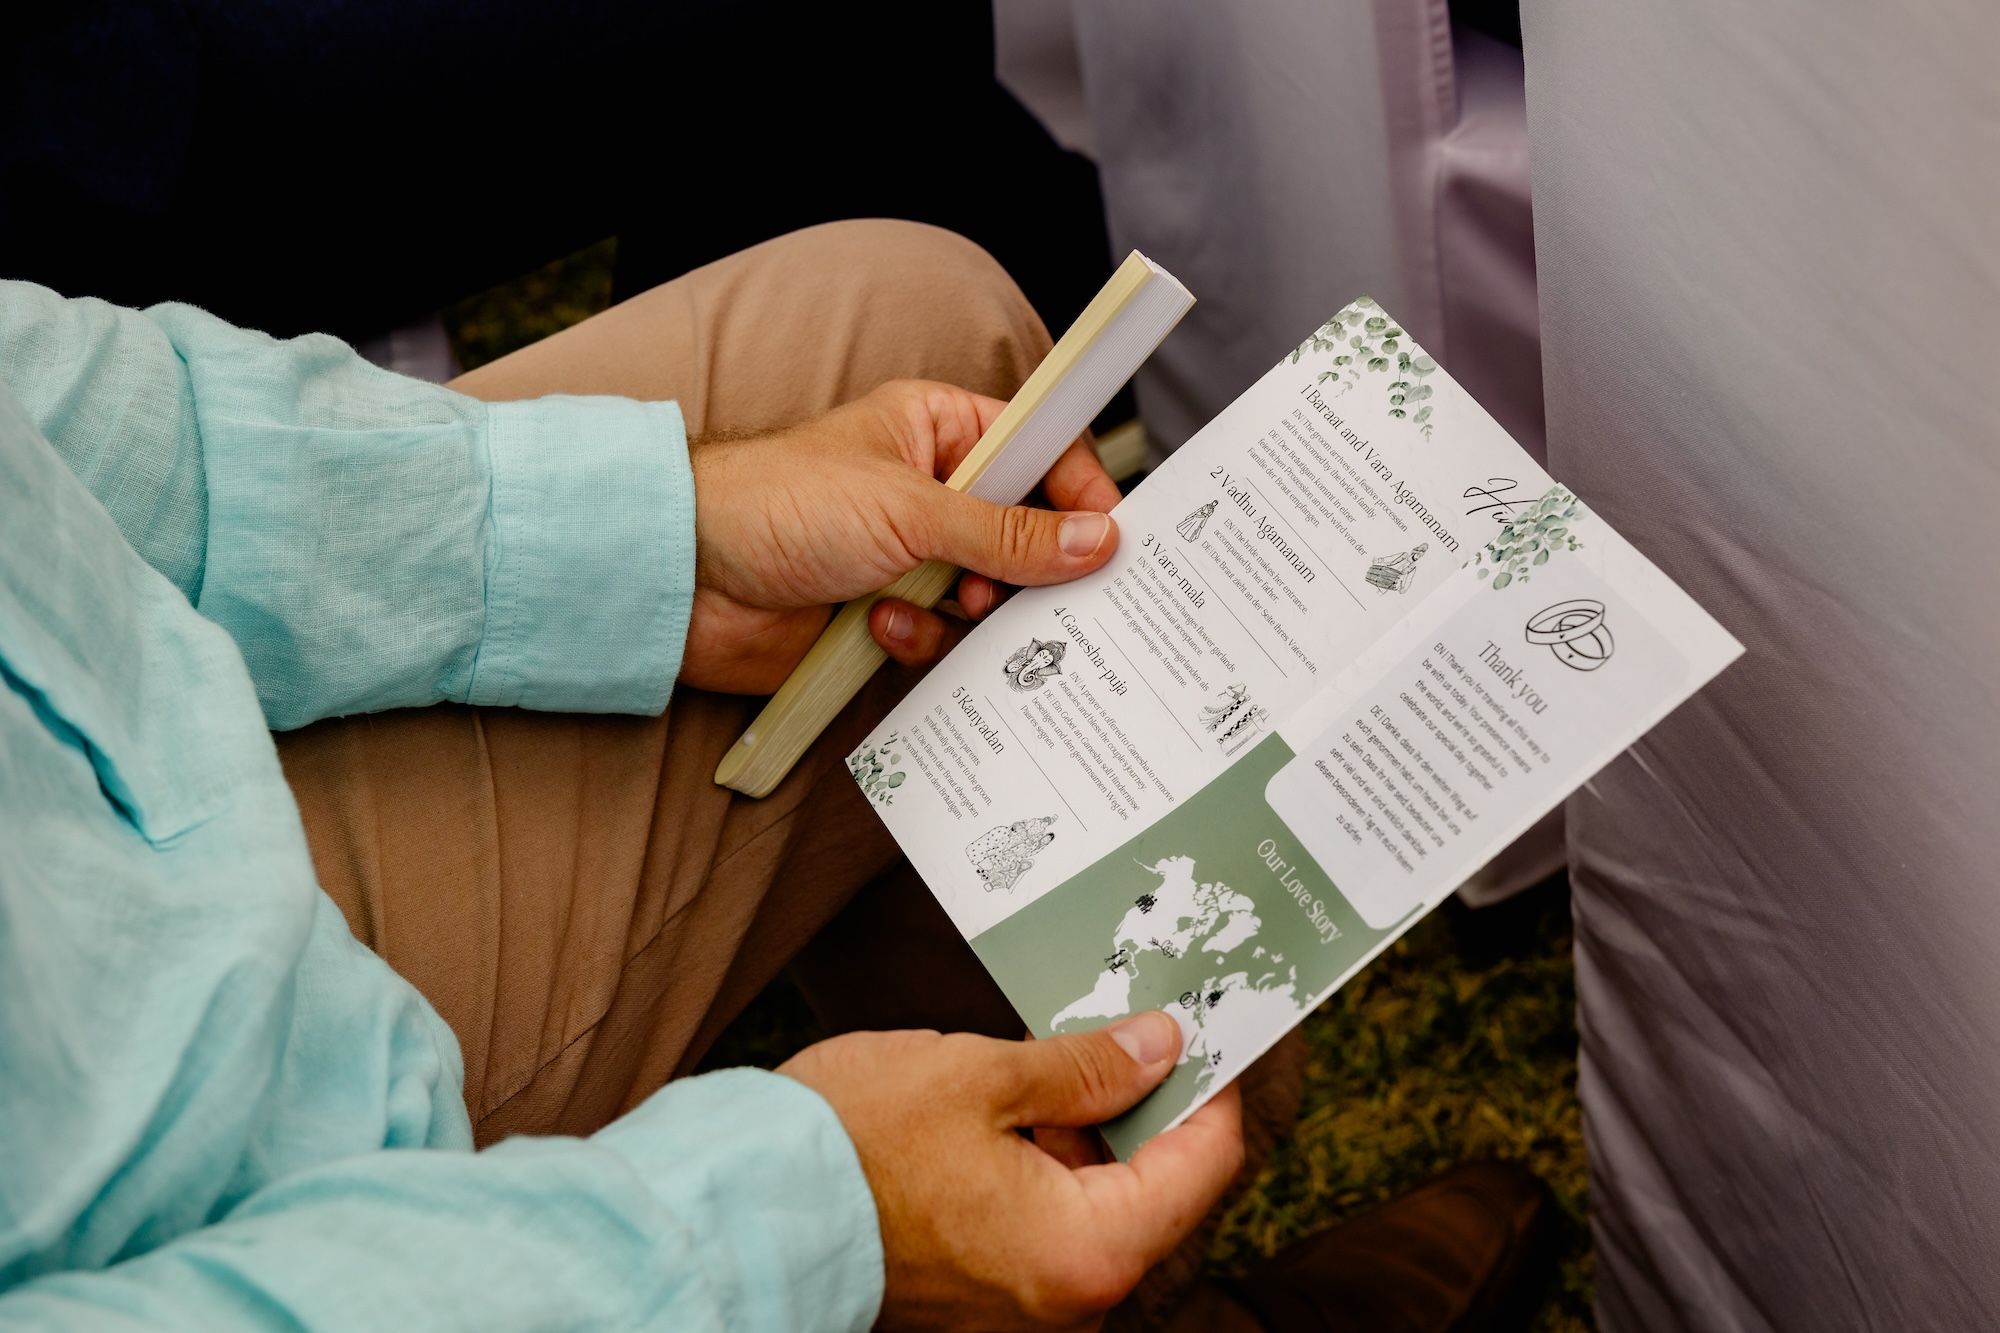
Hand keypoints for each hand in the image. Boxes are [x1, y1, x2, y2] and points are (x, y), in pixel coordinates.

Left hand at [685, 380, 1122, 692]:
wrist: (683, 577)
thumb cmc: (779, 503)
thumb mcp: (912, 508)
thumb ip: (1009, 532)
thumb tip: (1096, 542)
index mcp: (938, 429)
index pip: (1039, 449)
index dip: (1079, 490)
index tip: (1113, 535)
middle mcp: (930, 491)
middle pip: (1024, 533)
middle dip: (1029, 570)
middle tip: (1034, 592)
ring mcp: (907, 557)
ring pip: (988, 596)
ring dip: (968, 611)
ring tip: (942, 604)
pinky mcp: (884, 617)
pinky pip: (941, 640)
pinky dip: (918, 640)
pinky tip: (877, 627)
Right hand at [779, 1013, 1244, 1329]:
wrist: (741, 1213)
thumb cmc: (851, 1147)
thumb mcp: (983, 1079)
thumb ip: (1086, 1067)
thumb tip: (1161, 1048)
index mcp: (1087, 1253)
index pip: (1203, 1165)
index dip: (1212, 1085)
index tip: (1204, 1025)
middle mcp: (1069, 1299)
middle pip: (1157, 1188)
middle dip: (1148, 1100)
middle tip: (1129, 1020)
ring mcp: (1025, 1305)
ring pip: (1101, 1203)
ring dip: (1094, 1126)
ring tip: (1061, 1050)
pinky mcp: (985, 1294)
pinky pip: (1050, 1222)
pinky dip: (1050, 1159)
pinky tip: (1021, 1098)